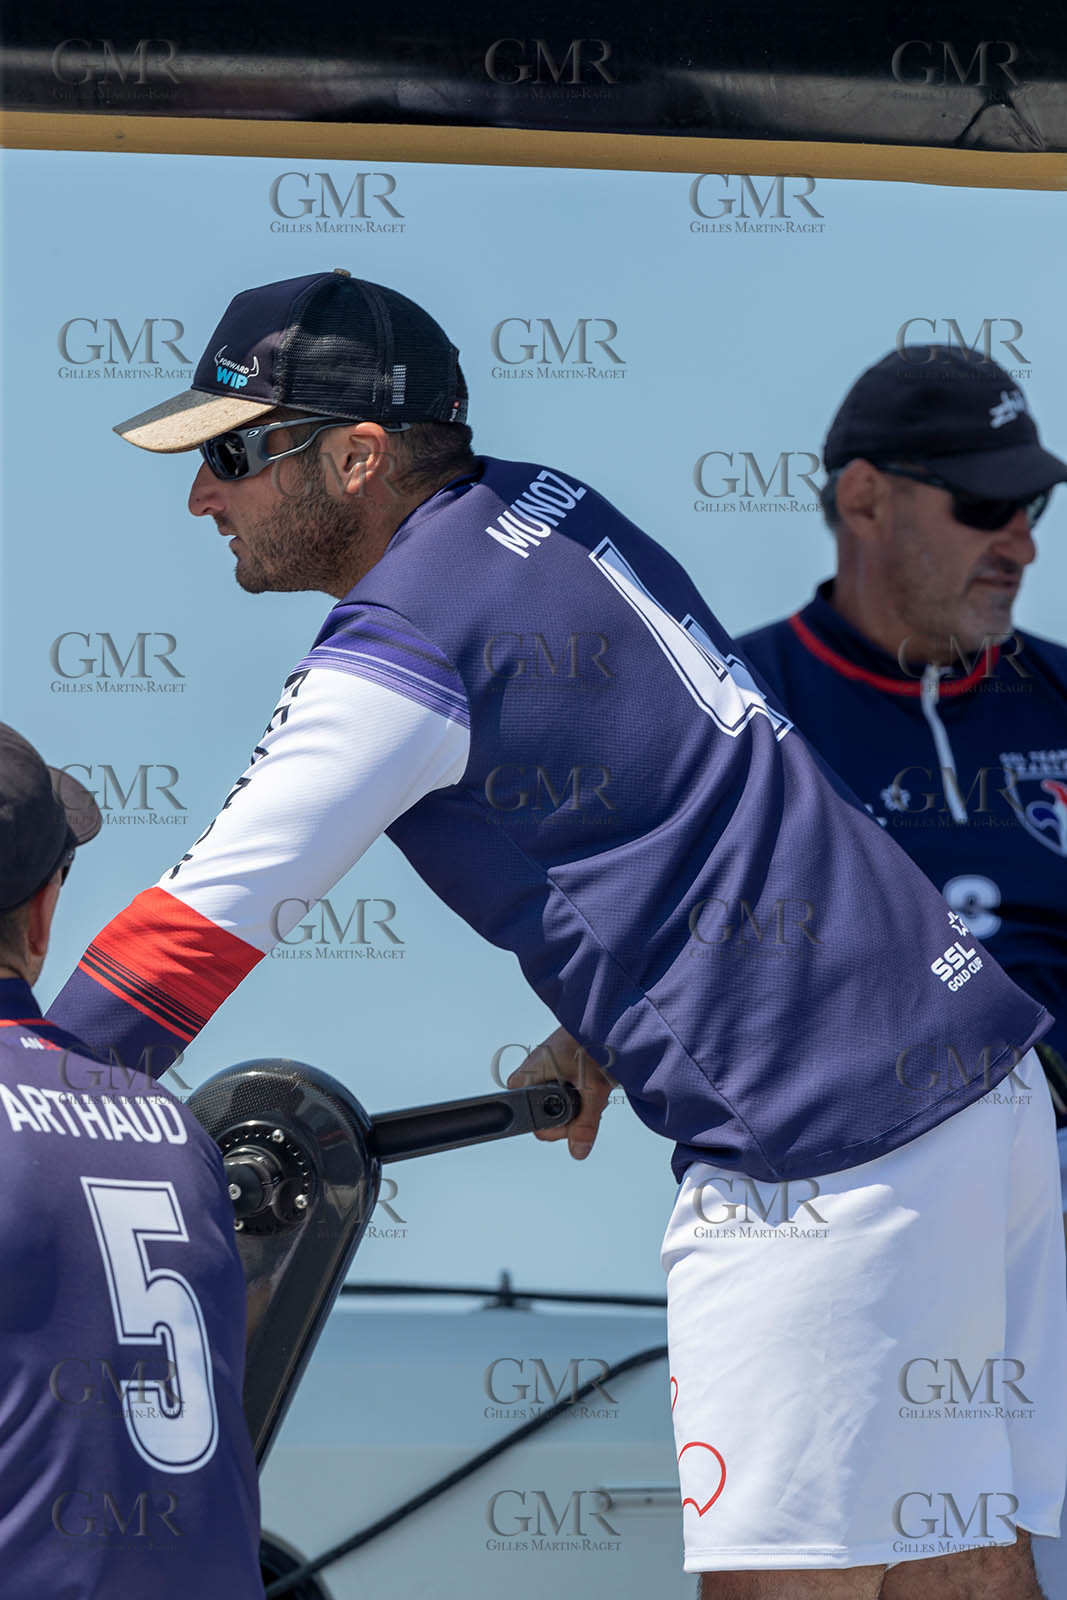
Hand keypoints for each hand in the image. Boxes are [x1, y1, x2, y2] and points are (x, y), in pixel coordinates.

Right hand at [507, 1026, 613, 1160]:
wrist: (608, 1017)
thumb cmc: (595, 1041)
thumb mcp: (593, 1090)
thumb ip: (585, 1124)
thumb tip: (577, 1151)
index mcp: (529, 1074)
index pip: (528, 1117)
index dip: (553, 1125)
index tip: (573, 1117)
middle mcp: (531, 1070)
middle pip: (542, 1113)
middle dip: (569, 1115)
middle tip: (588, 1099)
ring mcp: (543, 1066)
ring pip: (554, 1101)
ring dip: (577, 1101)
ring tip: (593, 1085)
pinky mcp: (556, 1062)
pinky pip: (562, 1087)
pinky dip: (579, 1089)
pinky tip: (592, 1081)